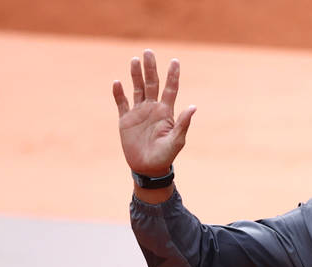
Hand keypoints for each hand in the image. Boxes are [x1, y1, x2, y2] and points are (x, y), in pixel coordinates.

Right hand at [112, 49, 195, 176]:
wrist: (148, 168)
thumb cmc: (166, 156)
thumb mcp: (177, 140)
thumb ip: (183, 123)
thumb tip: (193, 107)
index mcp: (166, 112)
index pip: (170, 89)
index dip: (173, 75)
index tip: (175, 61)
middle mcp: (153, 108)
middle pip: (152, 84)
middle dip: (150, 68)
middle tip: (148, 52)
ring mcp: (139, 112)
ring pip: (137, 89)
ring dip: (135, 75)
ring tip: (135, 60)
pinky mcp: (126, 119)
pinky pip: (121, 103)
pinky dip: (119, 93)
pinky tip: (117, 82)